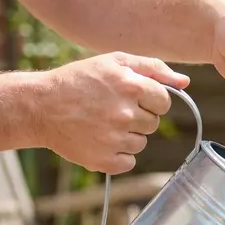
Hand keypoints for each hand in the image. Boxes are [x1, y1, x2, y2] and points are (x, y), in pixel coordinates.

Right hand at [36, 52, 189, 173]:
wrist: (39, 106)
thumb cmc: (80, 80)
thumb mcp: (114, 62)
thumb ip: (153, 69)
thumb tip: (185, 82)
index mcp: (130, 86)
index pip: (164, 102)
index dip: (150, 100)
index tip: (133, 98)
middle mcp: (125, 113)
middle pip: (153, 124)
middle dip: (138, 117)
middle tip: (111, 109)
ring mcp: (114, 139)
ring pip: (141, 143)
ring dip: (127, 136)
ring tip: (101, 123)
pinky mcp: (105, 160)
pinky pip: (129, 161)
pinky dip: (117, 154)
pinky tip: (98, 139)